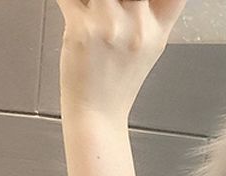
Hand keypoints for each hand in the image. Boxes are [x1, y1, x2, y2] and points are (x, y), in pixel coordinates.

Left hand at [55, 0, 186, 117]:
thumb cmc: (117, 83)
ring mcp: (111, 25)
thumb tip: (144, 1)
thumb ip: (153, 16)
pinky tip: (73, 9)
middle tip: (106, 6)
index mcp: (158, 30)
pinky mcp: (82, 28)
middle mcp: (139, 26)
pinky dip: (68, 1)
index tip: (143, 2)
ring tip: (90, 9)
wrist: (97, 115)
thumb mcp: (149, 49)